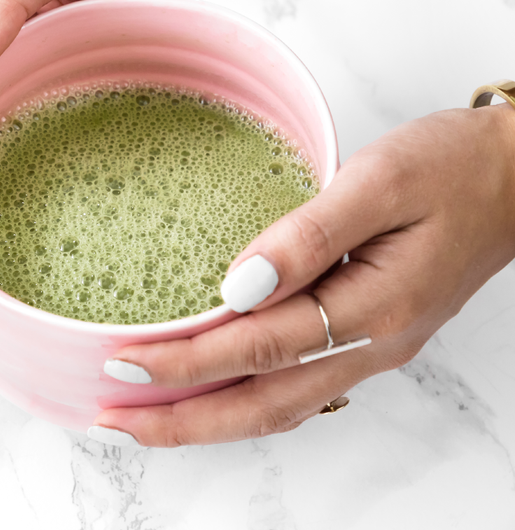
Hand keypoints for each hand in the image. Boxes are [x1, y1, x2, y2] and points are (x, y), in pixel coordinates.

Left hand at [92, 104, 514, 446]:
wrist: (514, 176)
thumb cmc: (455, 167)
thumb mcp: (380, 181)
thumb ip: (309, 235)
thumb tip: (237, 285)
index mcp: (373, 308)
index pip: (256, 347)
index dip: (185, 360)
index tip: (124, 362)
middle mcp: (371, 343)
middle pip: (262, 403)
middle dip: (183, 419)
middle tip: (114, 419)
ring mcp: (372, 345)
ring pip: (278, 405)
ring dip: (209, 418)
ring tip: (150, 417)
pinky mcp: (368, 332)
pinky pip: (297, 384)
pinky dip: (246, 396)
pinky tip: (217, 389)